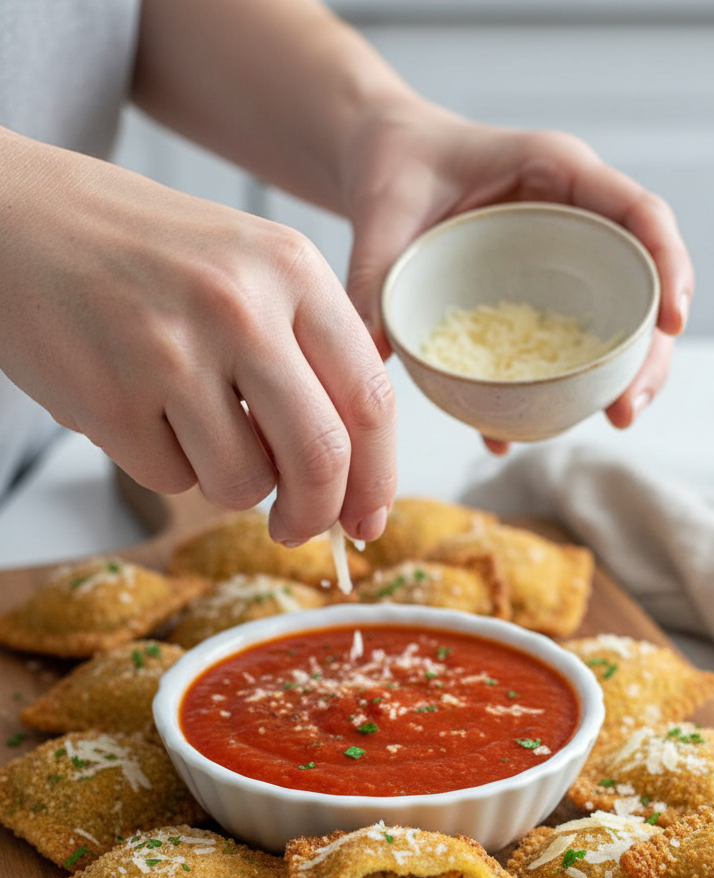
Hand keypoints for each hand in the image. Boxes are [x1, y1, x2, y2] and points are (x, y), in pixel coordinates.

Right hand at [0, 130, 395, 544]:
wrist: (16, 216)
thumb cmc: (141, 252)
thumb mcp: (246, 266)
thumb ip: (307, 353)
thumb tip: (351, 475)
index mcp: (291, 268)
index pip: (371, 398)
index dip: (378, 478)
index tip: (367, 517)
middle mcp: (240, 307)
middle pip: (320, 457)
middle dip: (316, 513)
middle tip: (298, 527)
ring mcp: (171, 353)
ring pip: (243, 483)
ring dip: (230, 487)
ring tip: (196, 435)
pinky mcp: (110, 399)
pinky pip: (170, 481)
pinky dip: (164, 467)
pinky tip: (139, 412)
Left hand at [344, 104, 693, 443]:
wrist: (388, 166)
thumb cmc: (397, 168)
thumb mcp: (383, 213)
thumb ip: (375, 274)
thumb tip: (370, 350)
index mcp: (557, 173)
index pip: (638, 212)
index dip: (668, 264)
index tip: (674, 321)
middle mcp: (575, 217)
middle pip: (644, 280)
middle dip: (651, 349)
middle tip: (628, 408)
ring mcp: (565, 261)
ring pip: (619, 320)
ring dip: (622, 375)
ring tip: (612, 421)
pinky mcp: (542, 298)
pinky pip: (567, 345)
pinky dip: (557, 389)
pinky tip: (518, 433)